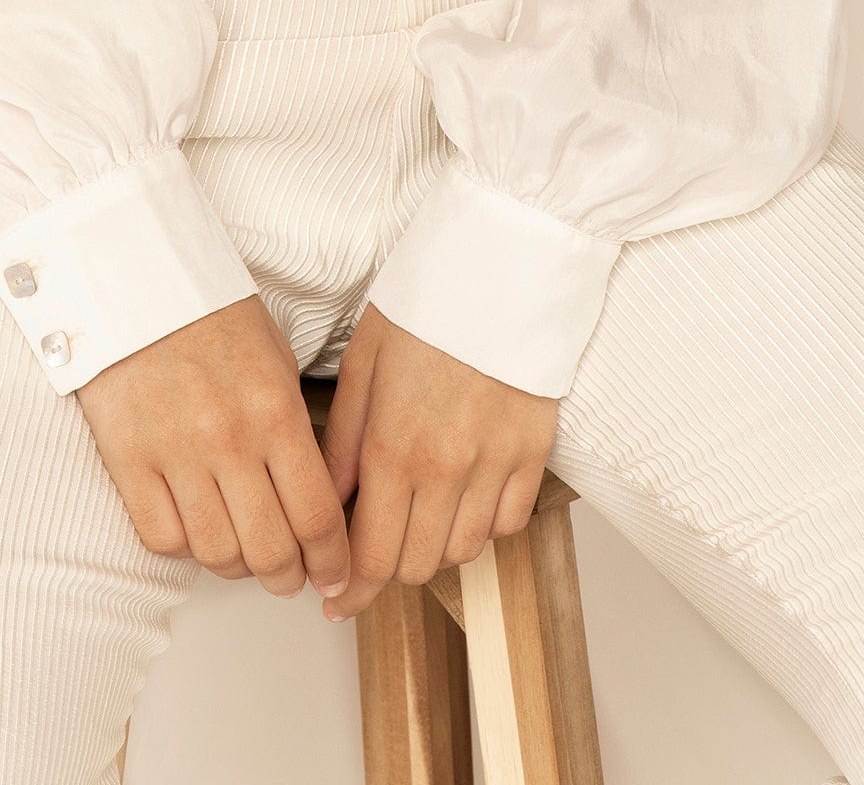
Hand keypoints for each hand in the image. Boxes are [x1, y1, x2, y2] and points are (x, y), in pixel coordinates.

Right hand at [76, 294, 351, 601]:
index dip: (332, 560)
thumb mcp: (276, 360)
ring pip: (217, 554)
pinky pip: (163, 538)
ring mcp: (176, 454)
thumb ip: (296, 429)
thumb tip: (317, 496)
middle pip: (272, 549)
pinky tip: (197, 530)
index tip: (335, 574)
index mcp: (275, 411)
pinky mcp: (129, 461)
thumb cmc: (212, 316)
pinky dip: (185, 548)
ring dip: (239, 569)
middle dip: (290, 578)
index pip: (317, 515)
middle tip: (292, 576)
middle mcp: (229, 440)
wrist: (137, 281)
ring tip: (245, 556)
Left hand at [319, 306, 558, 618]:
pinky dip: (484, 524)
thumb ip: (345, 440)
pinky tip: (466, 495)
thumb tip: (329, 501)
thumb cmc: (427, 300)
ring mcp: (495, 465)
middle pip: (415, 565)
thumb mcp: (364, 360)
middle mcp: (446, 469)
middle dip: (388, 566)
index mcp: (393, 447)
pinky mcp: (534, 453)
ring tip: (419, 514)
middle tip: (374, 544)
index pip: (370, 556)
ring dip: (435, 546)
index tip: (336, 599)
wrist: (503, 264)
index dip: (350, 591)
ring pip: (462, 551)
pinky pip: (509, 524)